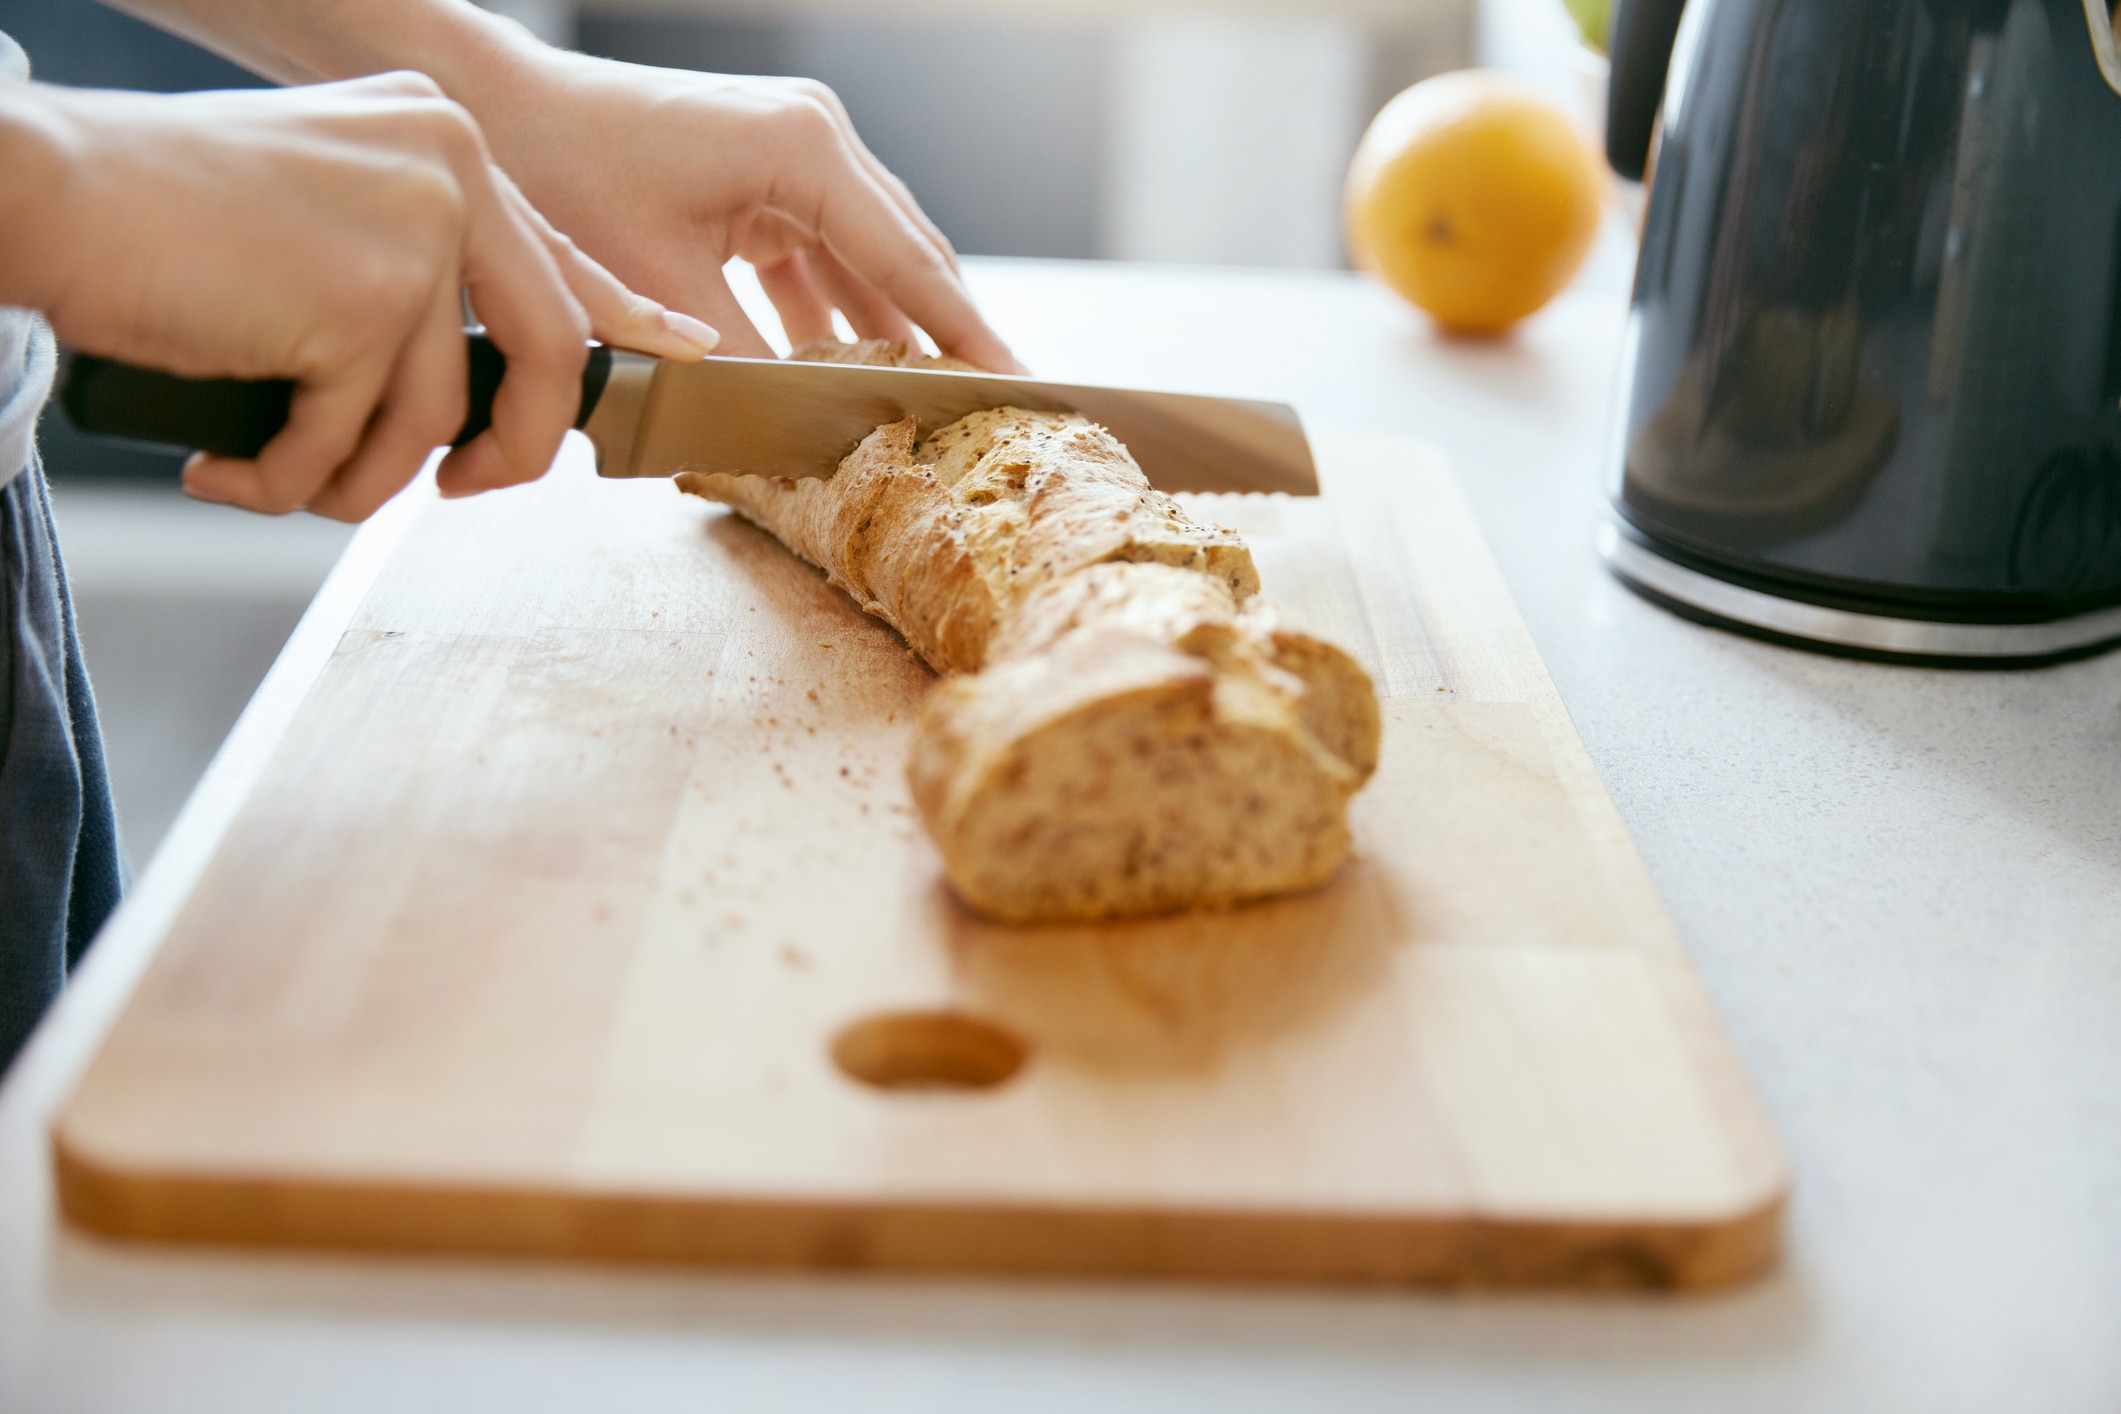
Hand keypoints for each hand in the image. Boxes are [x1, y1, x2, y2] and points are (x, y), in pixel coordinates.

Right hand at [1, 72, 717, 519]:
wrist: (53, 197)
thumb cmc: (164, 220)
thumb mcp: (328, 217)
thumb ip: (418, 275)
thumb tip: (476, 373)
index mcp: (445, 143)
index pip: (563, 257)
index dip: (626, 323)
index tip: (680, 358)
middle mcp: (449, 172)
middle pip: (545, 354)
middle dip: (510, 451)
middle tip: (462, 491)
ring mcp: (412, 234)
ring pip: (434, 418)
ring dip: (353, 477)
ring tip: (273, 471)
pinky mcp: (362, 303)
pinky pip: (355, 442)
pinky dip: (288, 477)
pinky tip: (226, 465)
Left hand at [454, 48, 1025, 371]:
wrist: (496, 110)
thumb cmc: (565, 174)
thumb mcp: (655, 289)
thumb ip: (738, 367)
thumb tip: (799, 440)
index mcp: (804, 148)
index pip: (910, 260)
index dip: (965, 333)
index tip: (1017, 384)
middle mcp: (815, 137)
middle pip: (908, 255)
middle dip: (949, 334)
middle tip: (996, 405)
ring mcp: (795, 153)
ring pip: (871, 260)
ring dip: (894, 330)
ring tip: (937, 402)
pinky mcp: (766, 176)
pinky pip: (824, 258)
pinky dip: (837, 316)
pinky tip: (852, 374)